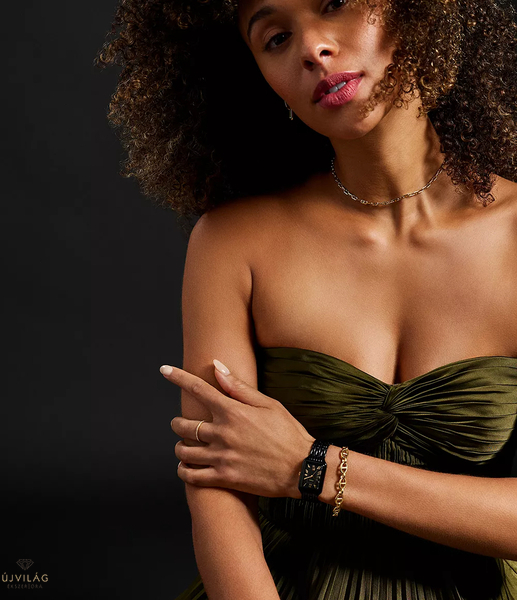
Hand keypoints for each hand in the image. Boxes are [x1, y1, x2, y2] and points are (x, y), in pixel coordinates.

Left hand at [161, 359, 314, 497]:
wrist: (301, 468)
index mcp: (233, 412)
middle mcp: (222, 433)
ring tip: (184, 446)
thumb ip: (238, 386)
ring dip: (180, 447)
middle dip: (177, 423)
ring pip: (184, 451)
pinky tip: (186, 468)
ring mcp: (221, 457)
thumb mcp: (267, 404)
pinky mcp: (224, 478)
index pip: (198, 389)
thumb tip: (216, 366)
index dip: (178, 377)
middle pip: (184, 425)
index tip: (164, 370)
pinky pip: (191, 476)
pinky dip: (184, 471)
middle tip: (180, 424)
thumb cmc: (287, 432)